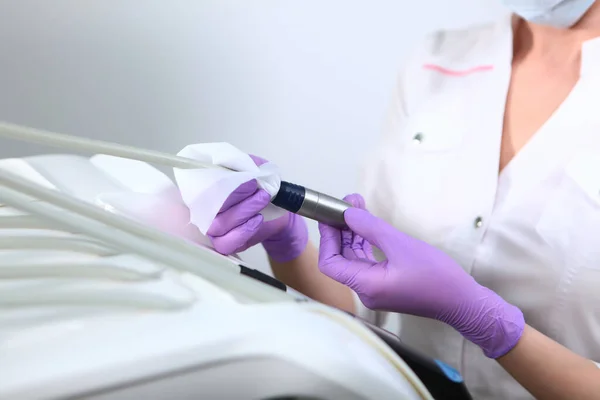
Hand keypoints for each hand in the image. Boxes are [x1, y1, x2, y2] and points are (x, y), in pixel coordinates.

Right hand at [207, 155, 308, 261]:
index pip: (196, 187)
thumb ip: (236, 161)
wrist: (277, 205)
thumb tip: (222, 160)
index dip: (217, 183)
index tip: (244, 179)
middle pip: (207, 207)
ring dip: (243, 211)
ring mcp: (212, 227)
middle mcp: (203, 208)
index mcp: (205, 187)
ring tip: (262, 199)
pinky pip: (225, 244)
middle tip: (256, 188)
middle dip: (235, 196)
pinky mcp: (224, 243)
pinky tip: (257, 219)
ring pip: (217, 225)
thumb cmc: (260, 183)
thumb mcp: (252, 165)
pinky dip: (243, 231)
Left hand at [318, 194, 524, 358]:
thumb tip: (348, 213)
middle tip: (346, 204)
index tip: (329, 216)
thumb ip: (371, 228)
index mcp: (366, 285)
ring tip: (357, 206)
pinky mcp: (386, 284)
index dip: (327, 238)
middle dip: (341, 230)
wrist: (462, 301)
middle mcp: (366, 290)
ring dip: (353, 233)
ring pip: (354, 258)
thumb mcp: (401, 245)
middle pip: (341, 259)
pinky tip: (367, 224)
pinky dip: (365, 243)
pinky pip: (368, 262)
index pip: (330, 263)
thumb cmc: (435, 276)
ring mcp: (376, 288)